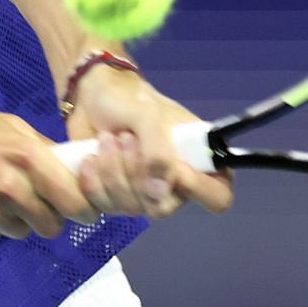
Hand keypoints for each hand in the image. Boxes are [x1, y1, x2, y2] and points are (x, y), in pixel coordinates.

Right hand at [0, 97, 98, 241]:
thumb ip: (35, 146)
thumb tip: (67, 166)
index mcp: (23, 154)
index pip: (72, 197)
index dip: (83, 208)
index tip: (84, 212)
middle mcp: (8, 185)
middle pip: (50, 223)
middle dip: (45, 217)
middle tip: (30, 205)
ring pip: (19, 232)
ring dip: (12, 221)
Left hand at [65, 67, 233, 220]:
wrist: (91, 98)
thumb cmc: (129, 100)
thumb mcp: (147, 115)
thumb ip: (158, 152)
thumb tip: (158, 195)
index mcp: (198, 161)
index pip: (217, 196)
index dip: (195, 188)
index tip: (171, 164)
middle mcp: (174, 184)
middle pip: (163, 208)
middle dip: (136, 174)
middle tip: (125, 139)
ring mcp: (143, 194)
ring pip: (131, 208)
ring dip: (111, 171)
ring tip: (106, 138)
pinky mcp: (114, 198)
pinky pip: (105, 208)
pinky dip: (93, 182)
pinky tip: (90, 157)